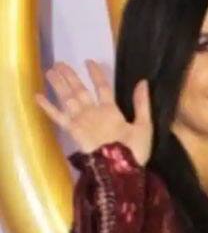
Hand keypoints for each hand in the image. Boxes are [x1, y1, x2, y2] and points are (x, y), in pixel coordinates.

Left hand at [35, 60, 152, 165]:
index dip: (96, 74)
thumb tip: (142, 82)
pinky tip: (37, 96)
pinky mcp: (72, 132)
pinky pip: (57, 117)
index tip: (88, 61)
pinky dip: (47, 107)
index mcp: (111, 110)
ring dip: (58, 84)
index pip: (103, 87)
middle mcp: (93, 112)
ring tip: (50, 71)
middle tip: (59, 63)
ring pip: (67, 98)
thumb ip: (142, 104)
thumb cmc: (133, 151)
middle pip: (80, 90)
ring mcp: (80, 121)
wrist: (117, 171)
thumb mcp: (144, 127)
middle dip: (70, 76)